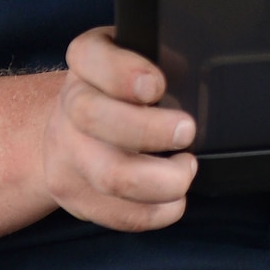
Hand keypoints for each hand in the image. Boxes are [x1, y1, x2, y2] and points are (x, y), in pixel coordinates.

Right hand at [39, 27, 195, 231]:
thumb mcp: (138, 56)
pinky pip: (118, 213)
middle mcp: (69, 105)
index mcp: (85, 61)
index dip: (124, 73)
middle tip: (186, 130)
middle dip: (149, 129)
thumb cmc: (123, 90)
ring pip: (110, 175)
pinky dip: (156, 211)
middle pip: (94, 117)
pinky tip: (174, 199)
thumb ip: (162, 56)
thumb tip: (202, 77)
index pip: (90, 57)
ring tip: (186, 168)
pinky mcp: (74, 195)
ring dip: (161, 180)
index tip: (157, 85)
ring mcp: (67, 154)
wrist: (71, 128)